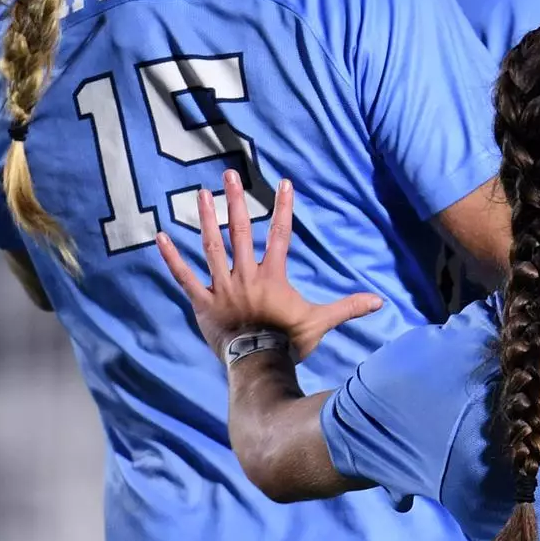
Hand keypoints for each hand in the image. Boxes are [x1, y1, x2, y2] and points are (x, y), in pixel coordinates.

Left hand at [158, 171, 382, 362]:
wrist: (258, 365)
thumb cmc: (289, 343)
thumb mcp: (320, 322)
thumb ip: (347, 307)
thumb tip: (379, 301)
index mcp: (271, 276)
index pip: (280, 234)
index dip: (283, 208)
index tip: (284, 183)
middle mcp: (245, 275)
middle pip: (239, 231)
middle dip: (235, 200)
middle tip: (230, 175)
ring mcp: (221, 287)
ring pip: (211, 246)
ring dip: (206, 218)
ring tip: (201, 193)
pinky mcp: (202, 302)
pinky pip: (184, 276)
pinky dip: (172, 258)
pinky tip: (160, 237)